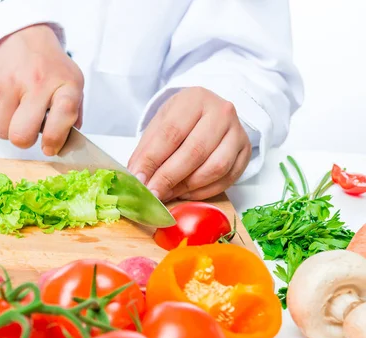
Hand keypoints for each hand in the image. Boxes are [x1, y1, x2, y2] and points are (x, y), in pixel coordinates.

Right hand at [0, 24, 83, 155]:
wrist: (19, 34)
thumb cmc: (48, 66)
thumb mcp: (71, 82)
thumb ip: (73, 113)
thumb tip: (63, 143)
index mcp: (64, 83)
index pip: (64, 114)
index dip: (55, 138)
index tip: (49, 147)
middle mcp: (37, 82)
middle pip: (21, 135)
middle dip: (25, 140)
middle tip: (28, 130)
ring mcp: (9, 82)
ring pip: (2, 131)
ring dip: (9, 128)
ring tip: (17, 111)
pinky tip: (6, 100)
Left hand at [128, 87, 251, 201]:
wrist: (209, 112)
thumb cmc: (181, 119)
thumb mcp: (159, 125)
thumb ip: (147, 150)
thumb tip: (137, 177)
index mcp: (194, 99)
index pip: (171, 133)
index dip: (153, 159)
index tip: (139, 179)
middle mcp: (221, 112)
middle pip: (195, 151)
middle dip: (169, 177)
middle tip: (152, 194)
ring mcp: (237, 132)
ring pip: (215, 167)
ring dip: (187, 186)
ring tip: (167, 193)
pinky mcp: (245, 151)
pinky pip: (227, 178)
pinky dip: (203, 191)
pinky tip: (185, 193)